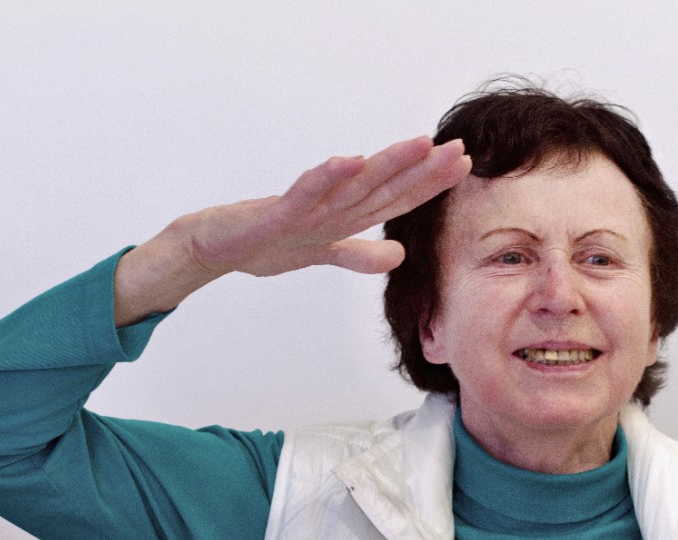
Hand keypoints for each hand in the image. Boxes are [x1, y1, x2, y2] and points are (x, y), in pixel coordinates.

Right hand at [182, 136, 469, 276]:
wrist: (214, 247)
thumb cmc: (266, 243)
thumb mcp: (322, 254)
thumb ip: (359, 255)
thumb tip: (398, 257)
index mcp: (345, 216)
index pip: (396, 198)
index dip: (429, 184)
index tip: (463, 165)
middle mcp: (331, 206)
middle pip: (384, 186)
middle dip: (422, 169)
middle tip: (458, 149)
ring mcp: (306, 207)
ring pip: (354, 183)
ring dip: (387, 163)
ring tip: (420, 144)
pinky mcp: (278, 214)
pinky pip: (306, 193)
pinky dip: (327, 177)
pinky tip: (350, 161)